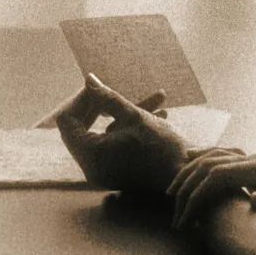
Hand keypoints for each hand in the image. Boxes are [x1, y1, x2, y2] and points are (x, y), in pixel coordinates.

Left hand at [56, 73, 186, 193]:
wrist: (188, 175)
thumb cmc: (162, 146)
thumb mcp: (134, 116)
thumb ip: (107, 97)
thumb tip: (88, 79)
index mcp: (90, 155)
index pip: (67, 122)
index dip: (81, 100)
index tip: (100, 88)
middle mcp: (92, 168)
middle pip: (83, 128)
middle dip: (103, 106)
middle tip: (118, 91)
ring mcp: (105, 172)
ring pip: (106, 134)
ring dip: (126, 115)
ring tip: (158, 98)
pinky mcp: (119, 171)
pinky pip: (116, 145)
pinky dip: (131, 130)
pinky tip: (160, 115)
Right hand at [167, 148, 255, 243]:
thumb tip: (254, 199)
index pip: (218, 175)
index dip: (196, 197)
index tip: (183, 221)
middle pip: (212, 163)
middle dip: (187, 186)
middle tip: (173, 212)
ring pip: (218, 158)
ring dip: (194, 175)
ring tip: (176, 196)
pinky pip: (229, 162)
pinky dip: (208, 168)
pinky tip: (200, 179)